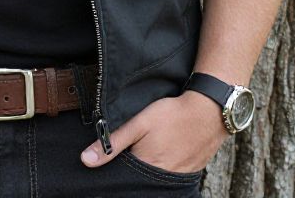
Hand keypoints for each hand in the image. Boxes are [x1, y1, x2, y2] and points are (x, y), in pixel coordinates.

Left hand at [80, 91, 228, 173]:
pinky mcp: (188, 173)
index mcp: (146, 168)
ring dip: (145, 172)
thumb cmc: (171, 115)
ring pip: (153, 181)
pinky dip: (160, 171)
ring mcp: (177, 178)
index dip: (113, 174)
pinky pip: (168, 178)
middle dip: (129, 174)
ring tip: (144, 153)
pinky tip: (159, 156)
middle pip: (137, 183)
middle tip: (129, 155)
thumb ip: (113, 142)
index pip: (123, 180)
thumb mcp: (139, 124)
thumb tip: (86, 160)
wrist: (208, 112)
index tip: (108, 167)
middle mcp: (161, 180)